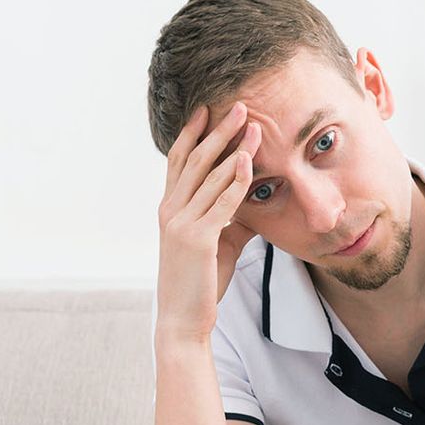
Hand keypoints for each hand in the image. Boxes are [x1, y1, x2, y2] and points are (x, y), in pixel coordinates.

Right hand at [156, 102, 260, 345]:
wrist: (183, 319)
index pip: (179, 162)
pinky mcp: (198, 239)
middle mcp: (170, 210)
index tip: (206, 109)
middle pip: (195, 159)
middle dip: (218, 130)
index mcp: (170, 208)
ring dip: (233, 147)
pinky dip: (236, 180)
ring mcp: (181, 223)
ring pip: (209, 176)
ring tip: (253, 124)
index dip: (192, 133)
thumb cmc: (199, 282)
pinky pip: (221, 202)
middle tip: (239, 105)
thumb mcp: (216, 243)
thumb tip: (255, 203)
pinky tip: (249, 161)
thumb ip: (231, 219)